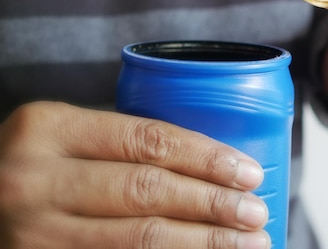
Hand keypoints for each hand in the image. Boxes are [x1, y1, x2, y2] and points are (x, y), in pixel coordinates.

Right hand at [0, 102, 269, 248]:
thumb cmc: (34, 163)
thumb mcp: (65, 137)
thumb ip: (120, 144)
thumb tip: (211, 165)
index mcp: (48, 128)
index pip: (146, 140)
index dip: (206, 158)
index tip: (249, 172)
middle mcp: (36, 180)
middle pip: (147, 192)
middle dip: (212, 205)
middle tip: (256, 213)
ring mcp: (33, 233)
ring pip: (138, 240)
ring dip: (202, 243)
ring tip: (247, 244)